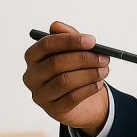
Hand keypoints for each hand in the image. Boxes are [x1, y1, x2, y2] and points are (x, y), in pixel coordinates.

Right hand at [23, 21, 109, 136]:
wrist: (80, 101)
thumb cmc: (73, 69)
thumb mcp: (72, 50)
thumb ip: (67, 36)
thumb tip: (56, 25)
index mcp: (33, 57)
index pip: (47, 45)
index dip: (70, 41)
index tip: (92, 41)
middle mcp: (31, 76)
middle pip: (56, 63)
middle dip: (84, 59)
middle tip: (104, 57)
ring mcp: (40, 95)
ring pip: (65, 81)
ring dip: (89, 74)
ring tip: (105, 70)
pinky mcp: (52, 110)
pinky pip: (72, 97)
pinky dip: (89, 88)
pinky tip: (99, 83)